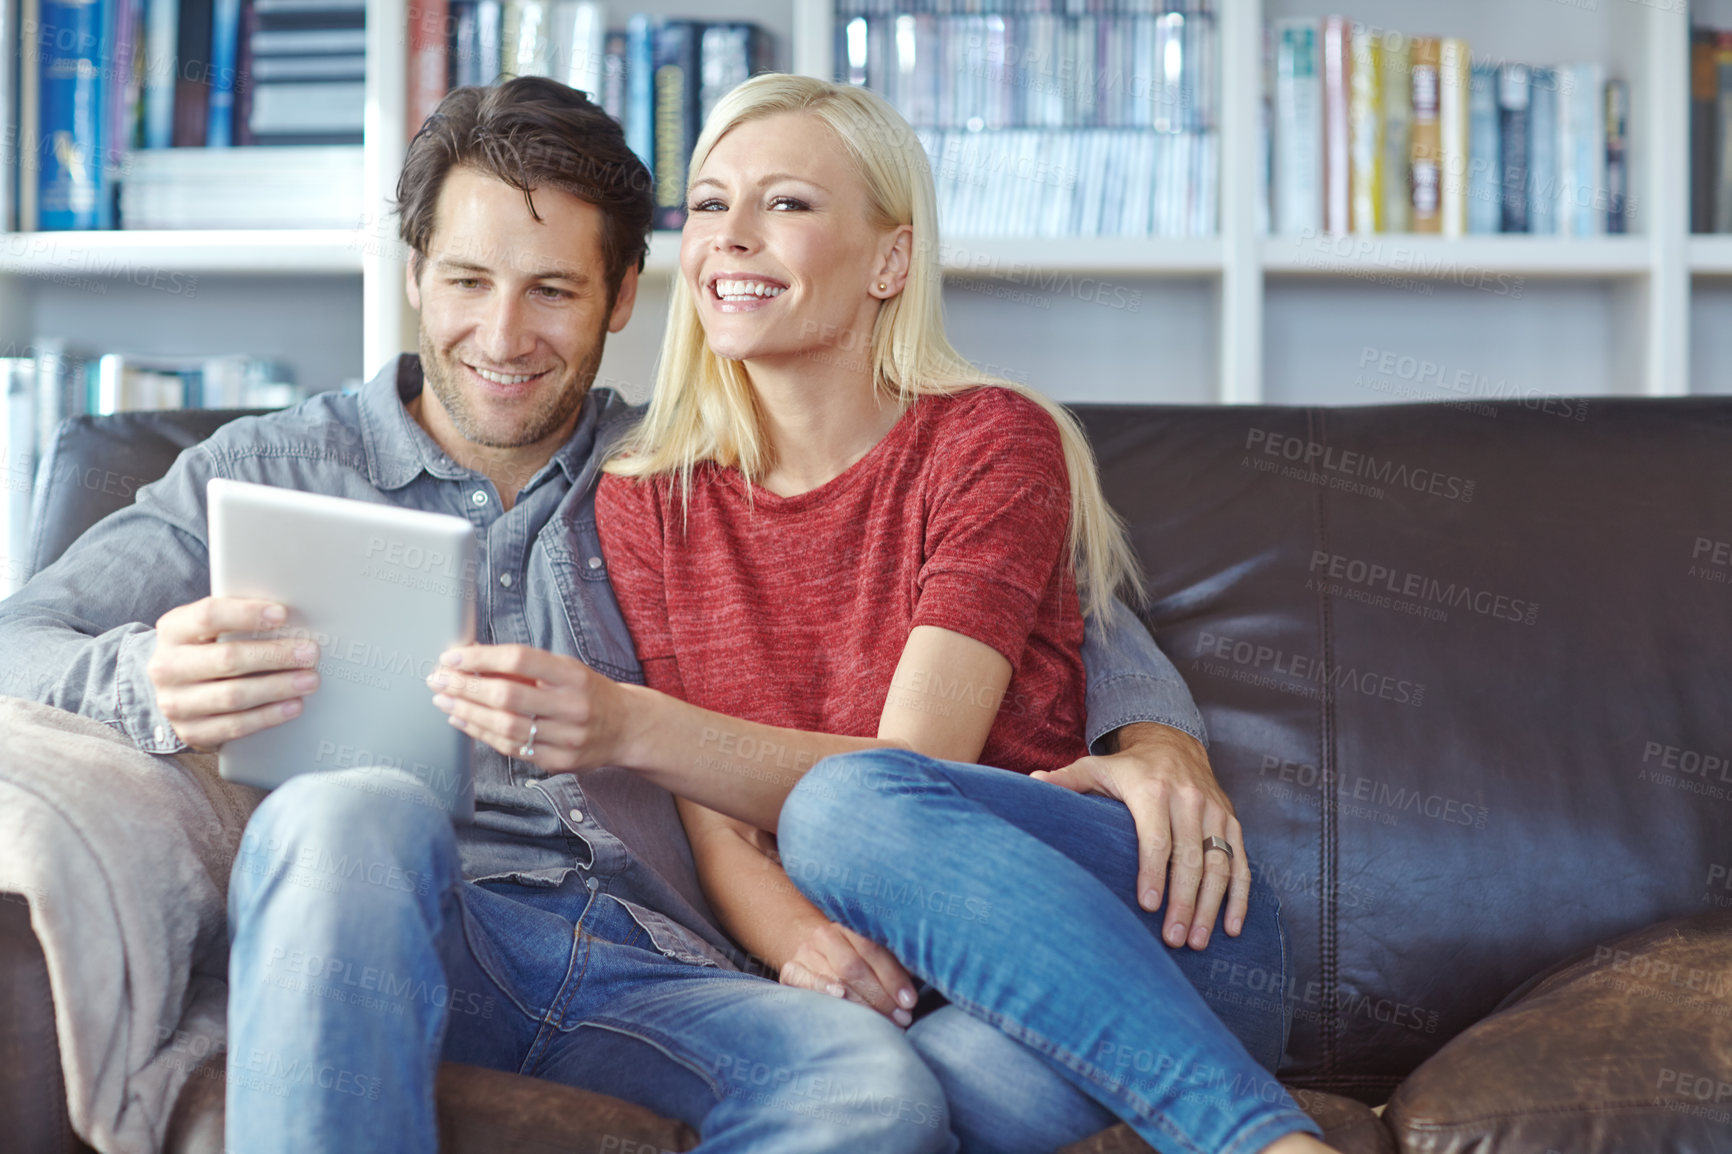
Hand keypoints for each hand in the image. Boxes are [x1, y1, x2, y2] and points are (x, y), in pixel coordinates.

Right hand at [147, 597, 320, 750]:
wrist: (174, 690)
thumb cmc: (206, 650)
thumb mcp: (211, 629)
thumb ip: (240, 621)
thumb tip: (292, 620)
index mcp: (174, 630)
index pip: (208, 616)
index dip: (247, 614)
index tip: (282, 614)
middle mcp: (167, 666)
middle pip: (227, 659)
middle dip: (274, 656)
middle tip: (309, 653)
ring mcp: (175, 702)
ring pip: (233, 695)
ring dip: (277, 688)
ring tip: (309, 680)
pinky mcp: (191, 731)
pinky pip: (235, 726)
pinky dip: (268, 716)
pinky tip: (293, 706)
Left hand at [427, 644, 628, 770]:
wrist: (626, 728)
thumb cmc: (588, 692)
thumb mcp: (566, 669)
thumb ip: (526, 667)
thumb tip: (472, 659)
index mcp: (574, 676)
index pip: (520, 661)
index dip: (482, 658)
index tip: (453, 656)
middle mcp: (572, 707)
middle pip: (507, 696)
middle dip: (465, 687)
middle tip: (438, 679)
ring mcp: (566, 738)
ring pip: (504, 727)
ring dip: (467, 712)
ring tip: (444, 700)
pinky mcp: (558, 762)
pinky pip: (511, 748)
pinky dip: (482, 733)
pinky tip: (463, 721)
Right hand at [779, 920, 917, 1027]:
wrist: (807, 944)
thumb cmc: (851, 953)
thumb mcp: (869, 949)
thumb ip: (890, 960)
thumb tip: (918, 983)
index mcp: (851, 926)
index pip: (874, 951)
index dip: (894, 977)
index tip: (910, 1001)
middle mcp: (827, 936)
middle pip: (855, 967)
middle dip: (881, 996)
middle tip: (901, 1017)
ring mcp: (806, 952)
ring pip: (836, 976)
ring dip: (862, 1003)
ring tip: (883, 1021)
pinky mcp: (791, 970)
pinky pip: (804, 980)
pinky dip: (822, 987)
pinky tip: (839, 996)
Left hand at [1032, 722, 1249, 949]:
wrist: (1174, 743)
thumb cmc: (1129, 767)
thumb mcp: (1096, 767)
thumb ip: (1066, 781)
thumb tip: (1032, 785)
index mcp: (1153, 790)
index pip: (1156, 838)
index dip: (1153, 873)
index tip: (1147, 906)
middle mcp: (1189, 800)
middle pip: (1190, 858)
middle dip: (1184, 902)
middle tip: (1174, 939)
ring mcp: (1215, 812)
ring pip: (1220, 864)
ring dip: (1211, 906)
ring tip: (1198, 942)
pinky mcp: (1232, 822)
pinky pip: (1241, 862)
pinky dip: (1240, 896)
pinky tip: (1232, 927)